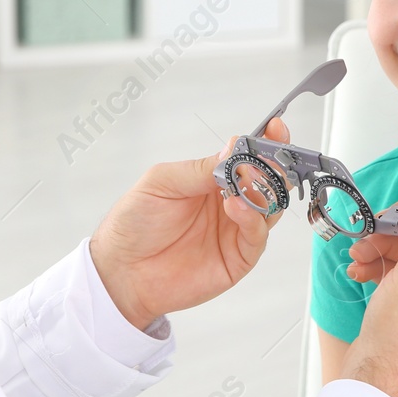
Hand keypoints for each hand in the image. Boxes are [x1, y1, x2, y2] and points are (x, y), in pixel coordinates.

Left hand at [90, 118, 290, 330]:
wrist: (122, 269)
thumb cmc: (135, 223)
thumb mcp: (162, 182)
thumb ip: (200, 168)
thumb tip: (234, 148)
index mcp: (214, 180)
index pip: (249, 157)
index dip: (266, 142)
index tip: (275, 127)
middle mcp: (231, 203)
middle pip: (269, 181)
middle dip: (273, 166)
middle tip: (267, 157)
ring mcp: (236, 231)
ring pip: (271, 208)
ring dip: (265, 191)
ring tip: (248, 180)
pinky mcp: (237, 259)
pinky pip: (257, 237)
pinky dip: (252, 220)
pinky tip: (235, 207)